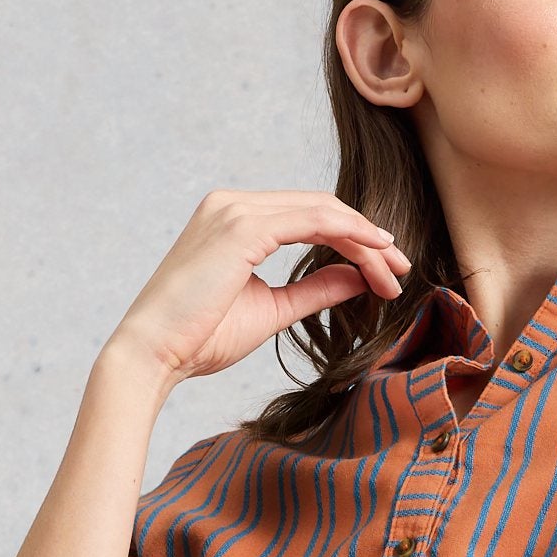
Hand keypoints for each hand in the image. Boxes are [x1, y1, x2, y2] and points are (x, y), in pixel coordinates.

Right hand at [108, 189, 409, 388]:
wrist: (153, 353)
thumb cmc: (200, 337)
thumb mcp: (271, 309)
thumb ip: (314, 289)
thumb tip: (357, 279)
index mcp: (234, 218)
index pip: (309, 217)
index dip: (353, 240)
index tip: (387, 271)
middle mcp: (233, 203)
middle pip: (321, 207)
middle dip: (368, 238)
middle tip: (402, 268)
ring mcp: (235, 208)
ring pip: (322, 210)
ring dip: (365, 239)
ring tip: (395, 269)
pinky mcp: (241, 226)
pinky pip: (311, 220)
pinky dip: (347, 235)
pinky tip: (374, 254)